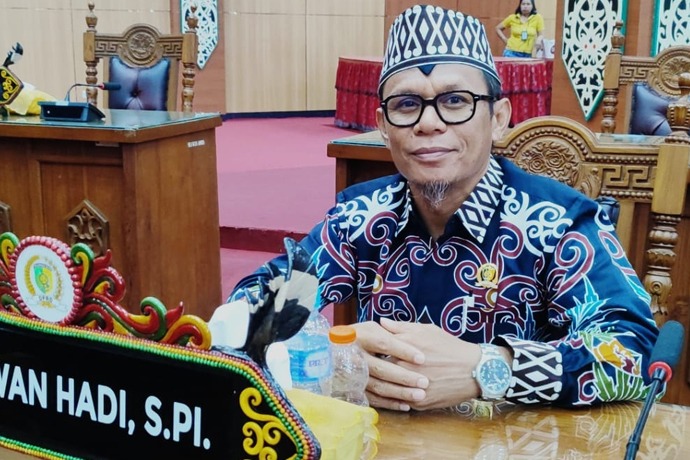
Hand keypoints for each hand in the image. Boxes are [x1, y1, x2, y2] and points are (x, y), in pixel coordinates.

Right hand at [351, 320, 427, 410]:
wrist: (326, 354)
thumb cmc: (355, 337)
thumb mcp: (368, 328)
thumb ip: (388, 330)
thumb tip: (407, 330)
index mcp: (359, 336)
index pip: (384, 344)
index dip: (403, 350)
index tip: (422, 358)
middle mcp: (354, 356)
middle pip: (382, 368)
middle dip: (404, 376)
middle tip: (425, 382)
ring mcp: (352, 375)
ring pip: (378, 386)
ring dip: (400, 392)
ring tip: (420, 395)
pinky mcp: (352, 390)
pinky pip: (372, 399)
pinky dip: (389, 403)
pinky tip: (405, 405)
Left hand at [353, 319, 484, 410]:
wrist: (475, 370)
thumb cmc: (450, 347)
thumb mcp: (427, 330)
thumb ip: (401, 327)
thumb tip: (381, 322)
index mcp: (407, 347)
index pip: (378, 348)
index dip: (369, 348)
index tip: (362, 348)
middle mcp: (407, 367)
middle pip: (379, 369)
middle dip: (371, 367)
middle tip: (363, 365)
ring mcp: (412, 387)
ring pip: (387, 388)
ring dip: (379, 384)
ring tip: (374, 379)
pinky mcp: (419, 402)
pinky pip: (399, 401)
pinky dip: (393, 397)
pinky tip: (387, 392)